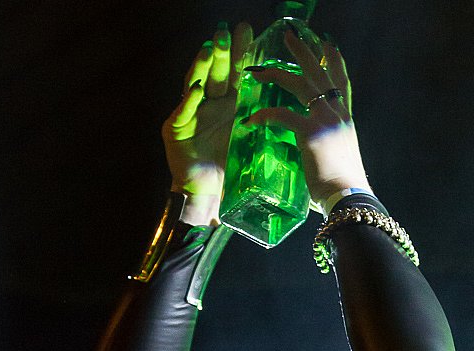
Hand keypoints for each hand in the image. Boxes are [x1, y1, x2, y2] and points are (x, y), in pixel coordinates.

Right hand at [162, 22, 252, 222]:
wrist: (210, 197)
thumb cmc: (232, 171)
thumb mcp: (254, 139)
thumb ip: (266, 118)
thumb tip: (298, 99)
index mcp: (229, 104)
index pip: (235, 73)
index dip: (241, 52)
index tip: (249, 30)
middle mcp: (208, 104)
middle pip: (216, 73)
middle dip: (222, 52)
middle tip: (228, 31)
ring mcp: (190, 115)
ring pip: (196, 84)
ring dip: (203, 66)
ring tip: (211, 49)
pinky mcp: (175, 131)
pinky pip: (183, 112)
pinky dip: (189, 101)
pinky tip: (197, 88)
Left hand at [247, 31, 371, 209]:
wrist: (349, 195)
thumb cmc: (343, 185)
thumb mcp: (340, 157)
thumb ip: (329, 146)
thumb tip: (318, 155)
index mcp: (345, 118)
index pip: (341, 82)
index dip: (334, 61)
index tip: (327, 44)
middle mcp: (337, 112)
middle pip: (319, 72)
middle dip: (303, 51)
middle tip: (289, 36)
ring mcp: (325, 119)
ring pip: (299, 84)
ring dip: (276, 74)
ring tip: (259, 70)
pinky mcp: (310, 132)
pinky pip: (281, 116)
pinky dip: (264, 116)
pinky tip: (251, 119)